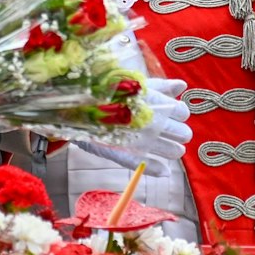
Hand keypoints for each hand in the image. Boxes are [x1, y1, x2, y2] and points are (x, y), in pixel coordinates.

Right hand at [74, 77, 192, 177]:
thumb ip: (159, 87)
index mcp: (150, 100)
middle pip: (180, 131)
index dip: (180, 113)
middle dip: (179, 132)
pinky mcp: (119, 152)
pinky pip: (141, 163)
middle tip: (174, 131)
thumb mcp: (134, 84)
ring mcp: (134, 138)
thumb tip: (181, 85)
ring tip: (173, 148)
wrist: (73, 104)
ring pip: (170, 150)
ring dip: (173, 149)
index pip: (179, 111)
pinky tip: (163, 170)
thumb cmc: (108, 90)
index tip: (175, 113)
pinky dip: (154, 168)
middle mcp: (145, 120)